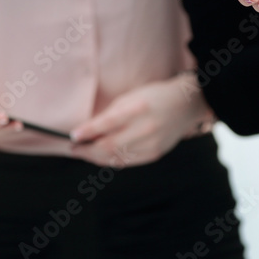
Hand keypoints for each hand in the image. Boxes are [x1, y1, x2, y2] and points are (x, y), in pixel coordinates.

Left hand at [69, 75, 209, 167]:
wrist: (185, 105)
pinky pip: (127, 162)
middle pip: (110, 146)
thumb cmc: (153, 96)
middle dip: (87, 150)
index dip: (87, 132)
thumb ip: (110, 115)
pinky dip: (111, 160)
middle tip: (73, 149)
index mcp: (138, 108)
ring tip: (83, 153)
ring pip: (117, 158)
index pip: (107, 124)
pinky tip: (101, 156)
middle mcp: (146, 128)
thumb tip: (87, 131)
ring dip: (96, 157)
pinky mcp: (155, 154)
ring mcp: (152, 144)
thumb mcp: (130, 97)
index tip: (73, 136)